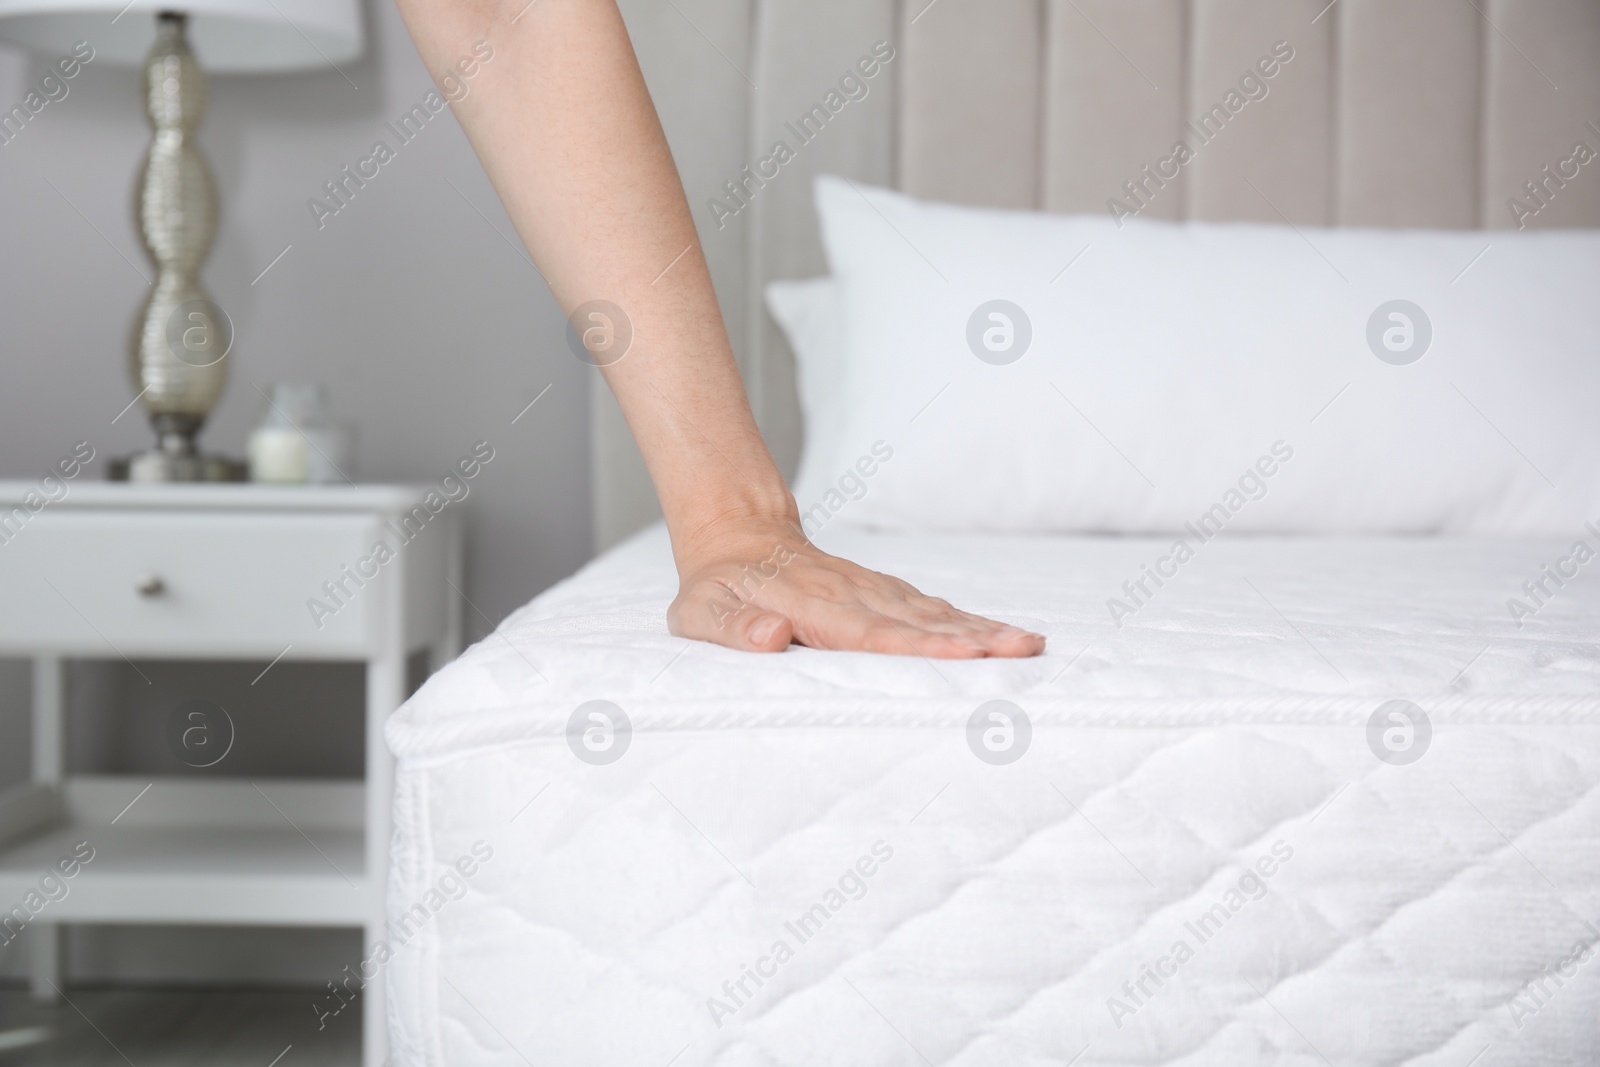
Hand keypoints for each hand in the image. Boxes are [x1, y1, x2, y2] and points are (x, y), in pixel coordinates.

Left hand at [667, 516, 1046, 657]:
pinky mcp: (883, 592)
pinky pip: (931, 608)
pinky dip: (970, 621)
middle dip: (974, 638)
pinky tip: (1002, 636)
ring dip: (983, 628)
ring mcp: (872, 590)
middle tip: (1025, 650)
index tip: (963, 652)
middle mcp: (852, 595)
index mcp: (811, 606)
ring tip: (1030, 644)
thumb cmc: (718, 588)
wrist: (737, 537)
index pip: (871, 632)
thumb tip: (771, 635)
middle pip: (920, 622)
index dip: (917, 646)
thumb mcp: (702, 613)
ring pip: (934, 612)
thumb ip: (734, 628)